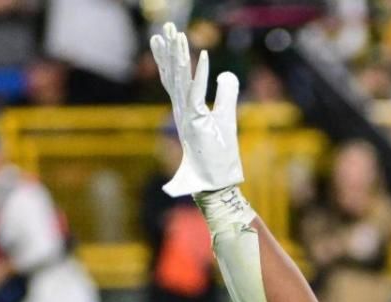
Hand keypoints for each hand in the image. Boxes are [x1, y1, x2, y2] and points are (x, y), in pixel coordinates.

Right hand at [149, 22, 243, 196]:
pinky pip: (198, 93)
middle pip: (172, 75)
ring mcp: (187, 117)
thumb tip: (227, 74)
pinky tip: (203, 56)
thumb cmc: (220, 157)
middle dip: (168, 50)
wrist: (216, 184)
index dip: (169, 58)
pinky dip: (200, 75)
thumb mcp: (227, 117)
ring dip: (178, 56)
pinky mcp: (197, 123)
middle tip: (163, 28)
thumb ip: (227, 94)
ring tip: (175, 34)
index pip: (174, 79)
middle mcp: (182, 112)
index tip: (163, 37)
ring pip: (180, 80)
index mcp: (186, 110)